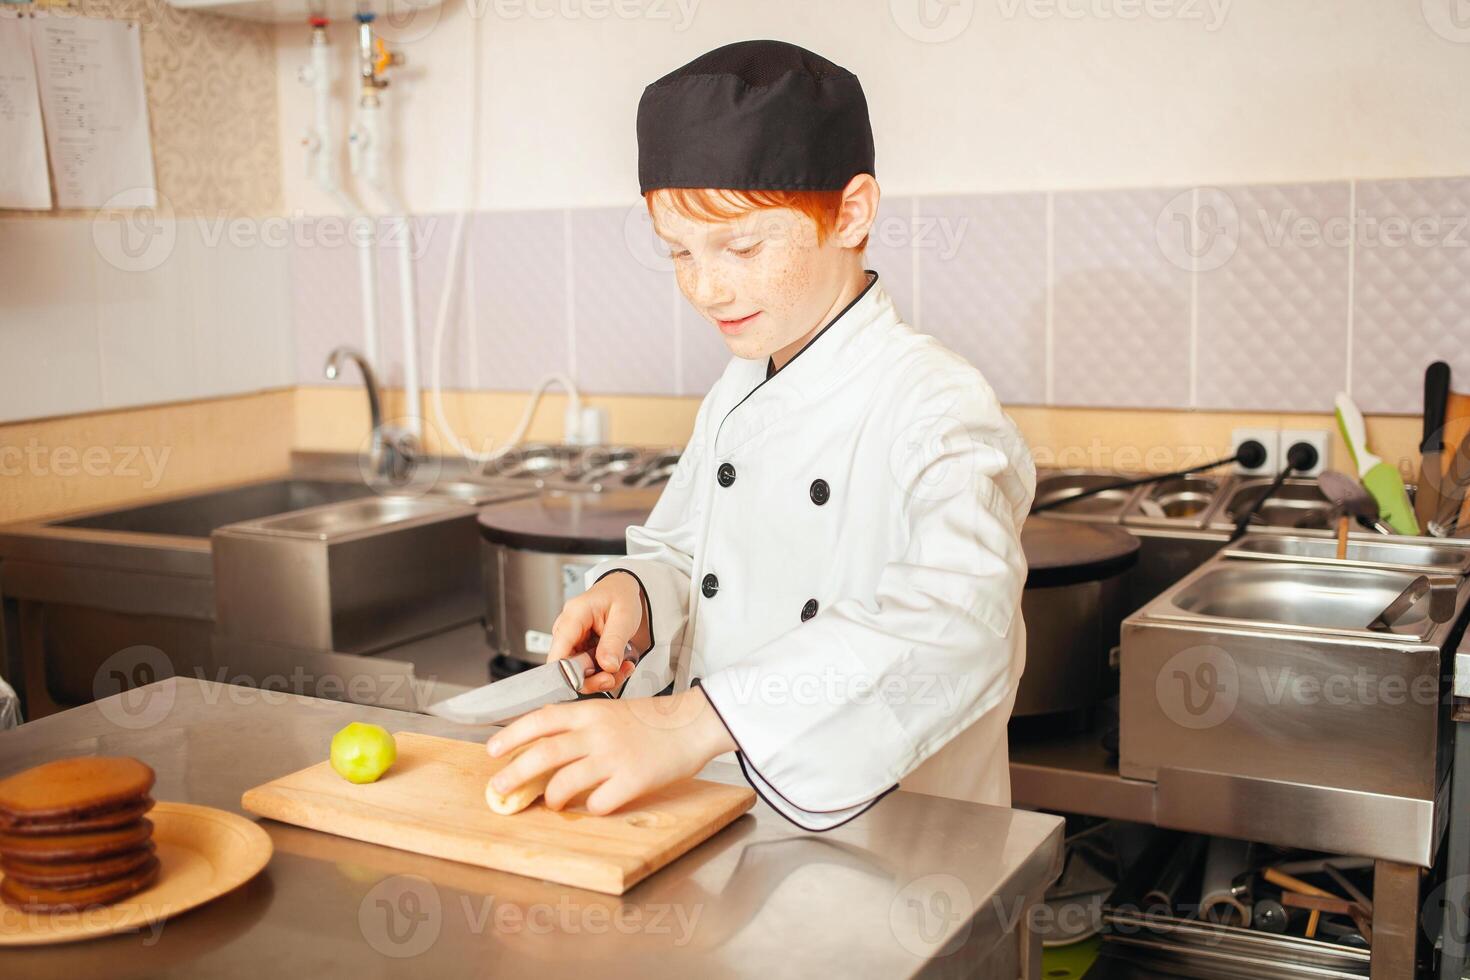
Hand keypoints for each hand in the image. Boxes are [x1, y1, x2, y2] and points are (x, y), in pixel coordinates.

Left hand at [485, 688, 737, 814]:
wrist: (694, 723)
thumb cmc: (654, 719)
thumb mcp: (612, 710)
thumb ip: (581, 725)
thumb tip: (546, 745)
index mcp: (591, 711)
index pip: (541, 720)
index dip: (512, 735)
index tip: (492, 750)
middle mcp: (598, 732)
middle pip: (543, 754)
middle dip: (514, 773)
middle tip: (499, 788)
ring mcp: (614, 757)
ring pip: (565, 783)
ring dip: (551, 798)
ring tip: (551, 802)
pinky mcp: (633, 780)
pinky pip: (599, 803)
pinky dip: (591, 809)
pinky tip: (595, 805)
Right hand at [549, 571, 649, 693]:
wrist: (621, 591)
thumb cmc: (619, 596)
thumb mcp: (624, 616)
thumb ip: (614, 641)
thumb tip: (607, 666)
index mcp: (573, 616)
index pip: (558, 652)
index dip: (568, 673)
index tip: (590, 681)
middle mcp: (567, 632)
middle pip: (566, 669)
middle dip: (593, 679)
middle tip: (614, 676)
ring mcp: (572, 643)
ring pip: (579, 674)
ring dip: (603, 677)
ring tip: (623, 667)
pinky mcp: (580, 652)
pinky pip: (589, 672)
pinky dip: (606, 674)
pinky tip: (620, 665)